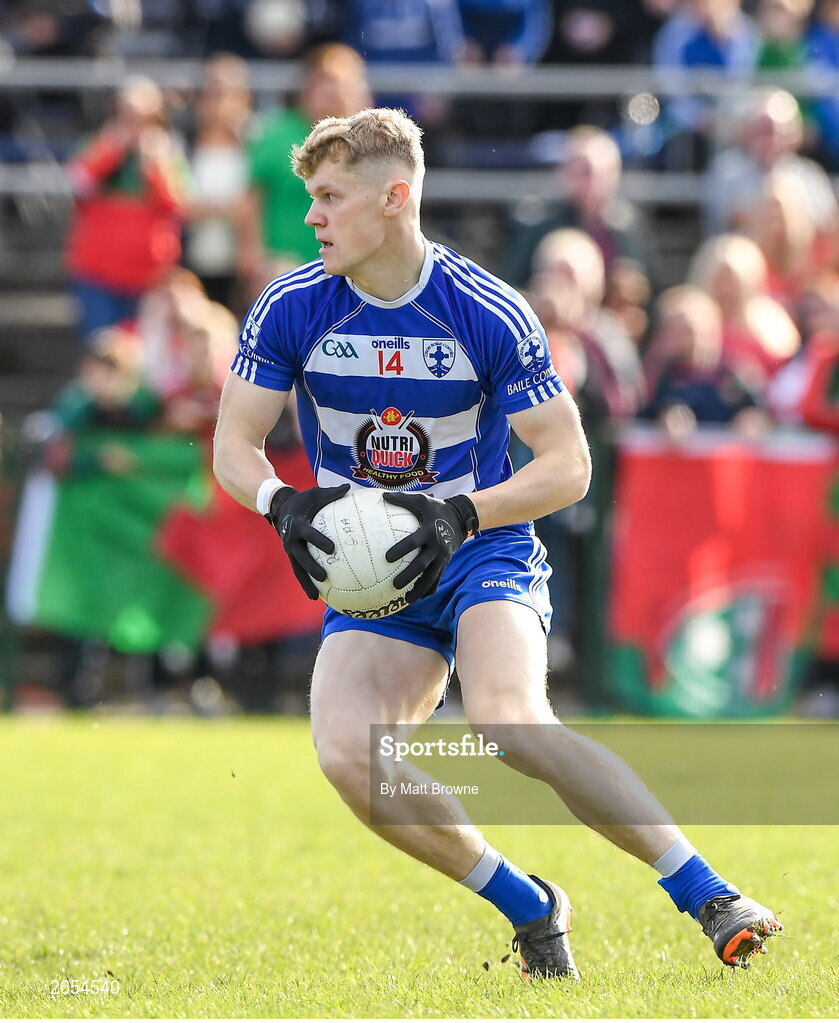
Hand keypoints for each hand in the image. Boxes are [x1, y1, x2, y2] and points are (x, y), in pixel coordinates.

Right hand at [266, 483, 349, 598]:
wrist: (280, 507)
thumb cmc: (303, 500)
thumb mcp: (315, 494)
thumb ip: (331, 493)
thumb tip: (348, 488)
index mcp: (298, 524)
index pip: (309, 534)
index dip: (319, 541)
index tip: (332, 549)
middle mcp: (291, 540)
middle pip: (300, 557)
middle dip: (311, 568)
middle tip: (324, 577)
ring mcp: (290, 550)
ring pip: (297, 569)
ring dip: (305, 583)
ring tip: (316, 597)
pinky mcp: (291, 556)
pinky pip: (299, 571)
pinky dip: (306, 584)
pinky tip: (317, 596)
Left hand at [383, 492, 478, 603]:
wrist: (461, 518)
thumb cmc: (436, 508)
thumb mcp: (422, 500)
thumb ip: (402, 499)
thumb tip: (382, 495)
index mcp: (428, 531)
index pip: (413, 542)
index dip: (401, 549)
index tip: (387, 557)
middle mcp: (436, 546)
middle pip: (422, 565)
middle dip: (408, 576)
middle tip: (394, 585)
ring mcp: (442, 557)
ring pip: (431, 577)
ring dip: (419, 589)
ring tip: (406, 600)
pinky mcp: (445, 563)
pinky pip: (437, 579)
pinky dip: (428, 590)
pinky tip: (418, 598)